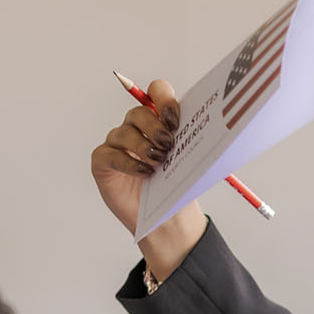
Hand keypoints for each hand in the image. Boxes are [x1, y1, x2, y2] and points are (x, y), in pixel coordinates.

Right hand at [91, 78, 179, 235]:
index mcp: (160, 121)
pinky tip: (143, 173)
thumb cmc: (178, 188)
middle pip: (139, 112)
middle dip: (154, 125)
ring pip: (124, 132)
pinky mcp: (103, 162)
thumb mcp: (191, 164)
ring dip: (143, 146)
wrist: (167, 220)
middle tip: (168, 143)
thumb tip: (210, 134)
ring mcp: (117, 144)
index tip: (175, 119)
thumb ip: (193, 144)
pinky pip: (109, 153)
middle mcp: (136, 127)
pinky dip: (127, 162)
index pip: (157, 93)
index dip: (164, 100)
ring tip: (158, 163)